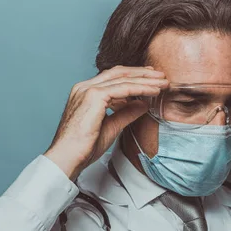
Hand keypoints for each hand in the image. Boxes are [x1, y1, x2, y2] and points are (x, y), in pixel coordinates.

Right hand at [44, 66, 168, 180]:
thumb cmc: (84, 147)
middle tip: (160, 75)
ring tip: (163, 82)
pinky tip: (154, 91)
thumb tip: (143, 104)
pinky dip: (141, 88)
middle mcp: (84, 87)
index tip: (150, 78)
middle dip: (142, 73)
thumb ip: (126, 113)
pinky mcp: (94, 96)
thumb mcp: (111, 127)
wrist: (67, 157)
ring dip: (146, 79)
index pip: (112, 78)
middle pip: (118, 72)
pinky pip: (123, 88)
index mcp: (85, 93)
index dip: (133, 76)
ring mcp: (87, 89)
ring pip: (123, 78)